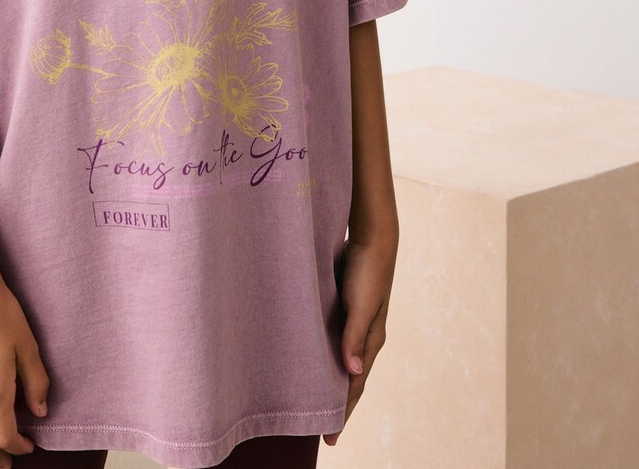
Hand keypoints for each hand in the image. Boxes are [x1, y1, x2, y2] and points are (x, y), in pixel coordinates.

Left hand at [322, 233, 397, 446]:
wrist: (371, 237)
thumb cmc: (368, 271)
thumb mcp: (362, 304)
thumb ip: (355, 335)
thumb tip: (351, 372)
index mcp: (370, 341)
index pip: (354, 386)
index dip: (343, 412)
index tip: (329, 438)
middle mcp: (361, 337)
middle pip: (347, 379)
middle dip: (335, 404)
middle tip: (317, 431)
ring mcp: (350, 323)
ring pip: (336, 360)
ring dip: (326, 380)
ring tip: (310, 402)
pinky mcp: (339, 309)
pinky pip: (328, 339)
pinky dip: (319, 354)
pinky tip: (304, 360)